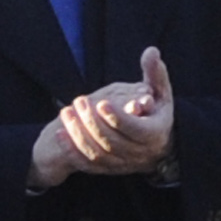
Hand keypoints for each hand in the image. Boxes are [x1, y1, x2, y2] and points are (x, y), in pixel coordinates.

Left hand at [59, 46, 175, 175]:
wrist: (156, 143)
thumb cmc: (157, 111)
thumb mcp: (161, 92)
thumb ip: (154, 73)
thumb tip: (151, 51)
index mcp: (155, 133)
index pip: (136, 129)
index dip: (117, 118)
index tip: (101, 102)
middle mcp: (141, 153)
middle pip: (112, 141)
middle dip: (92, 122)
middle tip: (79, 101)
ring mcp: (124, 164)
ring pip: (98, 154)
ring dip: (78, 135)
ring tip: (66, 112)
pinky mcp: (109, 169)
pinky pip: (88, 164)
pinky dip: (72, 150)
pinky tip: (60, 133)